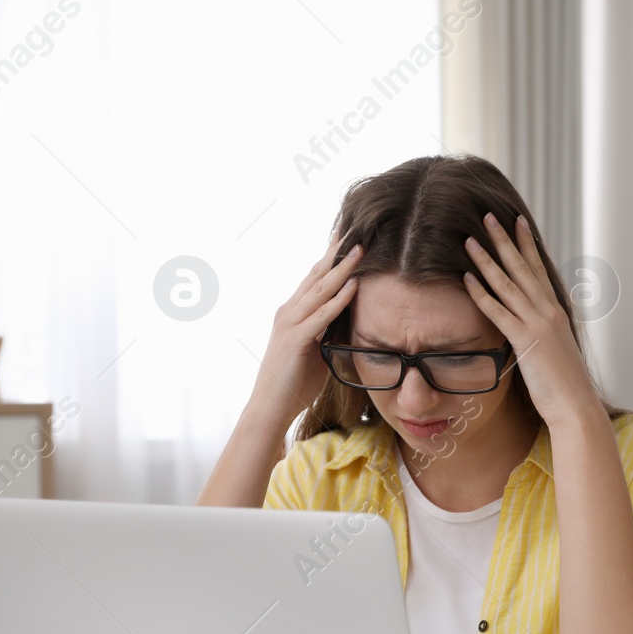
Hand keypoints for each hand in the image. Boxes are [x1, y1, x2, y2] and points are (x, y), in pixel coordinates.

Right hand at [251, 229, 360, 424]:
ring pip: (320, 290)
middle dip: (336, 252)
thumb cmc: (295, 380)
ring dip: (341, 269)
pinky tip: (353, 286)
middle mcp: (289, 311)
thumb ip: (327, 330)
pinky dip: (338, 300)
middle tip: (354, 228)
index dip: (331, 256)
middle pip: (316, 275)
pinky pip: (321, 315)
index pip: (315, 278)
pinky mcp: (296, 339)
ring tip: (360, 249)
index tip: (347, 236)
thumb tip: (347, 319)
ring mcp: (291, 324)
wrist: (272, 405)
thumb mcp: (317, 348)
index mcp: (294, 312)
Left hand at [462, 213, 599, 428]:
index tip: (517, 223)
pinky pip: (499, 312)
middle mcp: (549, 312)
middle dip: (505, 240)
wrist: (576, 407)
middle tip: (490, 216)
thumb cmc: (566, 387)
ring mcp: (539, 324)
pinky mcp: (527, 341)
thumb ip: (543, 335)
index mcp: (556, 313)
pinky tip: (467, 279)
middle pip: (523, 268)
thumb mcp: (555, 352)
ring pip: (509, 284)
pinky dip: (482, 294)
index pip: (538, 271)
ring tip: (471, 239)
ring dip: (488, 260)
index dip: (527, 245)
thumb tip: (533, 330)